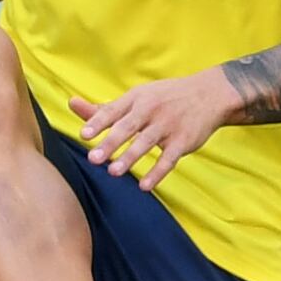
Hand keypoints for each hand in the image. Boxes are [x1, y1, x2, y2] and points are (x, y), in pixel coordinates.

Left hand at [70, 71, 236, 192]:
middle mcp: (151, 110)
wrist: (209, 94)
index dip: (99, 122)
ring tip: (113, 172)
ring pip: (146, 143)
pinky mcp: (184, 141)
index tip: (84, 135)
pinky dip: (157, 172)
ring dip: (130, 157)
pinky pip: (169, 159)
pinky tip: (144, 186)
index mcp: (136, 99)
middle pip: (128, 127)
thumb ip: (104, 108)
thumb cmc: (164, 98)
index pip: (114, 111)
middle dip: (111, 143)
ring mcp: (168, 125)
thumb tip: (71, 103)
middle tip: (93, 158)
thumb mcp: (137, 98)